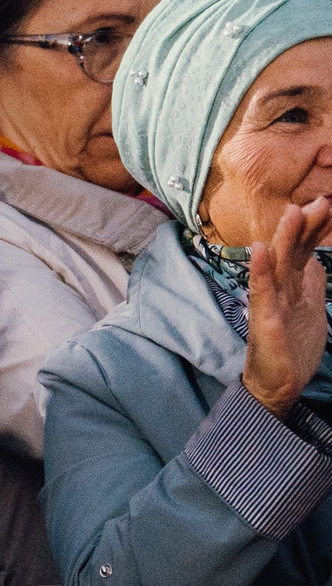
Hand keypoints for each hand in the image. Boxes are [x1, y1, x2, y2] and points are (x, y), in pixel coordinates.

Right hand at [244, 197, 331, 418]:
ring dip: (285, 238)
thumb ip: (311, 285)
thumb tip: (318, 261)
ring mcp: (271, 303)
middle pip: (294, 252)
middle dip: (306, 227)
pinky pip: (261, 292)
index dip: (315, 229)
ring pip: (279, 266)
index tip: (327, 204)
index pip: (305, 251)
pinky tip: (260, 251)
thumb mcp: (312, 311)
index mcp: (294, 287)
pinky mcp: (265, 320)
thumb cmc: (292, 349)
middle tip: (320, 201)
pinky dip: (260, 270)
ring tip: (293, 213)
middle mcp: (281, 290)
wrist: (277, 384)